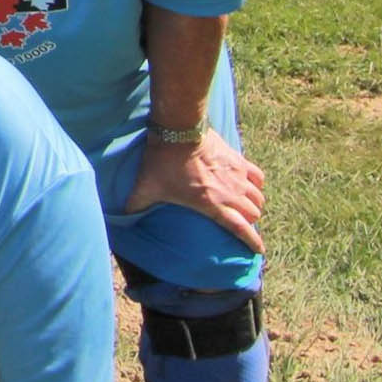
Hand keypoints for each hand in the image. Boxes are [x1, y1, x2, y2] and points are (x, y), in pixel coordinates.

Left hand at [124, 127, 264, 251]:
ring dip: (254, 204)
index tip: (259, 251)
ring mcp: (237, 175)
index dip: (252, 242)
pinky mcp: (238, 160)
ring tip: (247, 207)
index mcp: (211, 204)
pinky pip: (258, 176)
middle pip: (252, 214)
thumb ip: (136, 204)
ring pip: (257, 197)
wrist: (178, 130)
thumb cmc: (162, 161)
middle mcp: (229, 192)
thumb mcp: (146, 187)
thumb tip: (122, 215)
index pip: (240, 228)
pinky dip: (257, 184)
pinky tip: (252, 185)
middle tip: (242, 224)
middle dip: (249, 222)